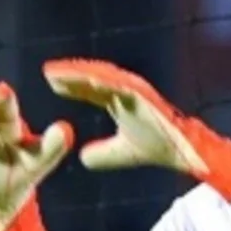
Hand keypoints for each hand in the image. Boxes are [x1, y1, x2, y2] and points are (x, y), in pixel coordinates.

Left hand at [41, 59, 230, 202]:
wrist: (183, 152)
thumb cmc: (158, 147)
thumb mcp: (122, 153)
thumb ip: (103, 154)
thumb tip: (82, 158)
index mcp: (120, 100)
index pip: (90, 89)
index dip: (71, 85)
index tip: (49, 81)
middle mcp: (126, 91)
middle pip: (93, 78)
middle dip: (71, 74)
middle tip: (47, 71)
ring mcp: (135, 91)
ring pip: (104, 77)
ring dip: (82, 73)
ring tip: (60, 73)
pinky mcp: (144, 96)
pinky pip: (119, 84)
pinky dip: (103, 80)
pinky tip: (85, 78)